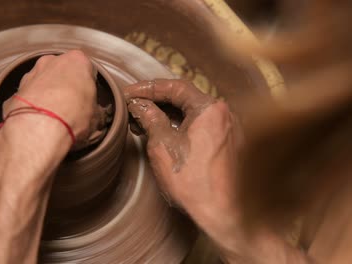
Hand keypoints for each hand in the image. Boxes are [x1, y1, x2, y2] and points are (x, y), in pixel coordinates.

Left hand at [2, 50, 106, 149]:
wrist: (39, 128)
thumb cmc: (71, 116)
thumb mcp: (96, 116)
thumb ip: (94, 110)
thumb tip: (94, 116)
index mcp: (77, 61)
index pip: (86, 69)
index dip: (88, 86)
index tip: (88, 99)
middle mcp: (52, 61)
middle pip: (61, 72)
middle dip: (65, 86)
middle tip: (71, 107)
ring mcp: (32, 73)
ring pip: (43, 81)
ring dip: (47, 94)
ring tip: (53, 116)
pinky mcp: (16, 89)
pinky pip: (28, 95)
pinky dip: (32, 104)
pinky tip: (38, 120)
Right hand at [124, 79, 243, 252]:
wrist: (226, 213)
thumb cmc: (194, 182)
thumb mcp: (163, 146)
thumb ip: (151, 119)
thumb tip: (140, 105)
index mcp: (210, 108)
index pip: (175, 87)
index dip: (149, 88)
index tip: (130, 93)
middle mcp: (225, 113)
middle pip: (186, 98)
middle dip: (157, 100)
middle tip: (134, 105)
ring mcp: (230, 128)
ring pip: (193, 112)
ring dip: (168, 114)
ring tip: (144, 121)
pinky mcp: (230, 144)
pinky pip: (202, 126)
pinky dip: (182, 125)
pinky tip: (165, 133)